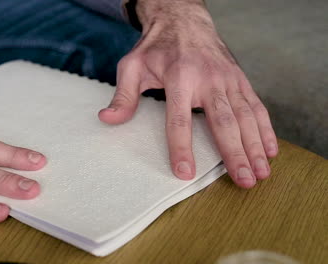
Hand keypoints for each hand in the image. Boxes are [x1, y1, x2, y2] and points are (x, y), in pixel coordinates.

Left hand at [99, 0, 277, 187]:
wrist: (184, 20)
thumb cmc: (156, 48)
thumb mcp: (132, 66)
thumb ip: (123, 94)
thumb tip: (107, 119)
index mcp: (179, 77)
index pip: (179, 119)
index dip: (182, 147)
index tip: (185, 172)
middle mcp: (208, 78)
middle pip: (223, 121)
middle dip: (234, 153)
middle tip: (242, 181)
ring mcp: (228, 78)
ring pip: (245, 116)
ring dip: (254, 146)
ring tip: (260, 173)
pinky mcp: (240, 79)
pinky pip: (256, 106)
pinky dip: (265, 129)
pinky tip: (269, 150)